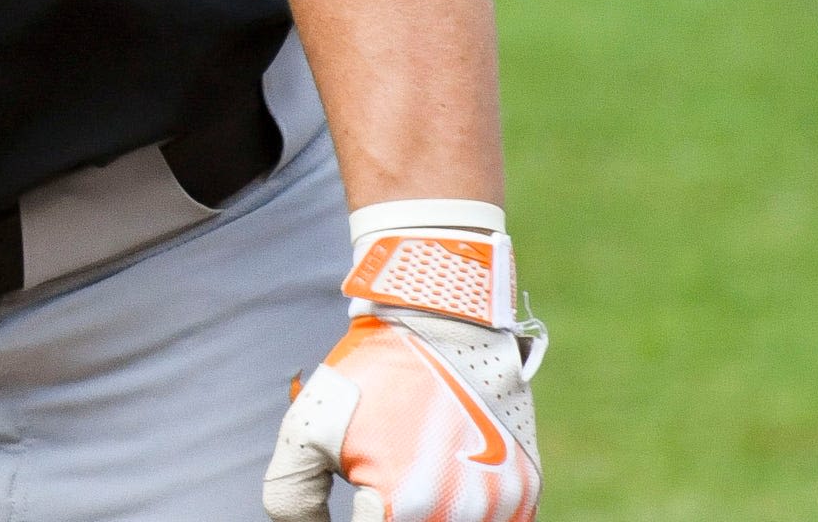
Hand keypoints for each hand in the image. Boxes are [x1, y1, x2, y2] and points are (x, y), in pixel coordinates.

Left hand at [263, 203, 541, 521]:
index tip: (350, 507)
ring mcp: (502, 503)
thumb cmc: (370, 370)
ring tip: (411, 487)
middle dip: (390, 516)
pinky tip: (441, 495)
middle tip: (375, 496)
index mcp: (403, 506)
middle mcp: (460, 513)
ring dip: (430, 516)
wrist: (443, 314)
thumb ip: (291, 495)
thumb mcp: (308, 427)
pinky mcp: (526, 488)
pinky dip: (464, 515)